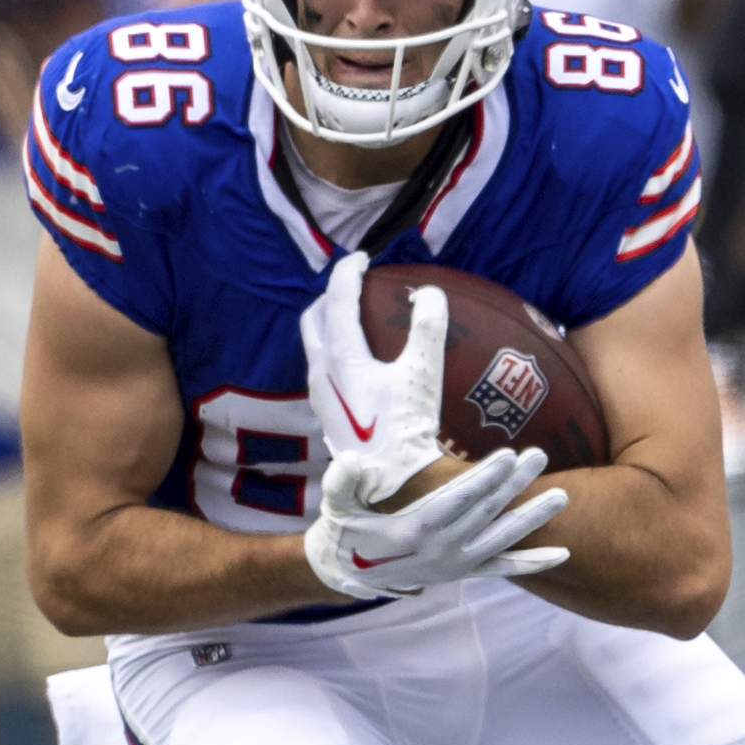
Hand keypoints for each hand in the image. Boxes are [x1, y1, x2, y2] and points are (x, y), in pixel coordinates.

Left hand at [300, 252, 446, 493]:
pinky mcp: (327, 415)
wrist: (389, 486)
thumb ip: (428, 328)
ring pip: (315, 345)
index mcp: (339, 356)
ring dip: (330, 325)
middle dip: (330, 296)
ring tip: (358, 319)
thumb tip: (430, 293)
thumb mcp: (424, 374)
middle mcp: (321, 373)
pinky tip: (362, 362)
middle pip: (313, 319)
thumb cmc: (407, 430)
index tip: (363, 258)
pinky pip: (323, 369)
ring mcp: (320, 396)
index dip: (348, 272)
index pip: (336, 298)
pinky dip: (336, 351)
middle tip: (355, 286)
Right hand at [304, 446, 569, 598]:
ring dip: (532, 518)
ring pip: (502, 539)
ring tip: (561, 496)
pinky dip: (532, 563)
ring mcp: (455, 564)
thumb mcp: (336, 503)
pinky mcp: (462, 572)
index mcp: (414, 529)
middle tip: (540, 456)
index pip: (458, 500)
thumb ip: (343, 482)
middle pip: (485, 513)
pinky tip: (562, 555)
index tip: (509, 456)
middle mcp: (441, 550)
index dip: (485, 479)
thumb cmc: (344, 528)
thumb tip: (352, 461)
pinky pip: (503, 569)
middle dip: (514, 484)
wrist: (346, 572)